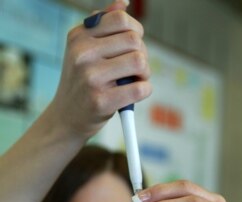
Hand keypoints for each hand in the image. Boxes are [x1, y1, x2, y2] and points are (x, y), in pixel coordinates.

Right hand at [52, 0, 151, 138]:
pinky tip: (135, 94)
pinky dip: (145, 90)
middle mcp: (82, 54)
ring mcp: (91, 78)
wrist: (65, 118)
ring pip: (139, 62)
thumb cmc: (79, 84)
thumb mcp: (82, 51)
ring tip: (135, 81)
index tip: (133, 46)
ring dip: (145, 73)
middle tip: (135, 69)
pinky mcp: (101, 101)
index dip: (135, 31)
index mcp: (78, 37)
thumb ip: (101, 26)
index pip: (120, 19)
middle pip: (134, 40)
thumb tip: (123, 3)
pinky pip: (140, 88)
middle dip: (142, 54)